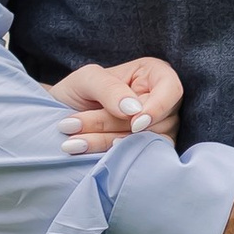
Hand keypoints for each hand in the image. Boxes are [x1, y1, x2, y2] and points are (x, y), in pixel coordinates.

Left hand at [53, 56, 184, 152]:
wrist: (62, 116)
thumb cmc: (78, 90)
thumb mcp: (86, 79)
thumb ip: (109, 88)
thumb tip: (133, 111)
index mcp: (154, 75)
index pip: (171, 89)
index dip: (157, 107)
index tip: (134, 123)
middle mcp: (162, 102)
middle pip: (154, 120)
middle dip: (112, 125)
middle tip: (73, 125)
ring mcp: (159, 129)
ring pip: (144, 142)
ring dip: (106, 142)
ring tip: (73, 142)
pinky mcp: (148, 150)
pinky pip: (139, 158)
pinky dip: (113, 157)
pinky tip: (91, 155)